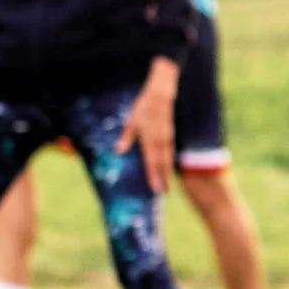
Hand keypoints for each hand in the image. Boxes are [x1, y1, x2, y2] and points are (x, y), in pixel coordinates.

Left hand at [117, 57, 181, 193]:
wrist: (160, 96)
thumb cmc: (143, 108)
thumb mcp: (131, 122)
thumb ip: (126, 138)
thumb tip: (118, 151)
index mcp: (150, 139)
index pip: (152, 162)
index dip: (153, 176)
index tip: (155, 189)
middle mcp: (161, 141)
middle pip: (163, 164)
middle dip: (164, 179)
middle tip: (164, 193)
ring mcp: (167, 138)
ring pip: (168, 159)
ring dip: (167, 172)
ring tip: (167, 184)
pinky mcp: (170, 135)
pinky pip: (170, 152)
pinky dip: (168, 162)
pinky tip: (166, 167)